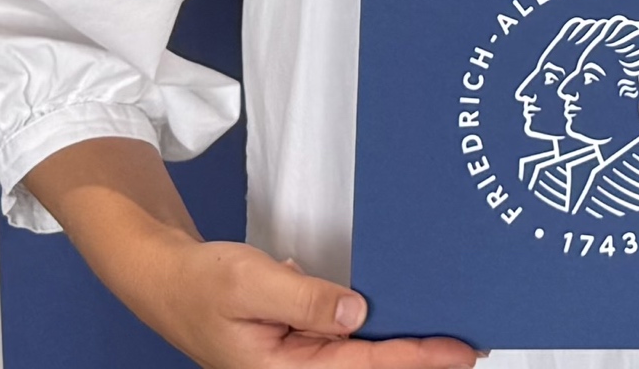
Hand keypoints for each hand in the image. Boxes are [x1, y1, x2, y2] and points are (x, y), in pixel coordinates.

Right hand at [25, 137, 479, 368]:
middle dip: (416, 356)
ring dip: (397, 344)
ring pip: (357, 354)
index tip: (460, 351)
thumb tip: (359, 313)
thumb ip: (306, 299)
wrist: (167, 278)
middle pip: (366, 366)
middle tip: (471, 344)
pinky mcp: (295, 341)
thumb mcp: (252, 282)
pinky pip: (341, 337)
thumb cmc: (202, 283)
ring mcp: (295, 358)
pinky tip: (397, 317)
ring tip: (447, 334)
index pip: (363, 367)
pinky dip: (372, 329)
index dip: (415, 358)